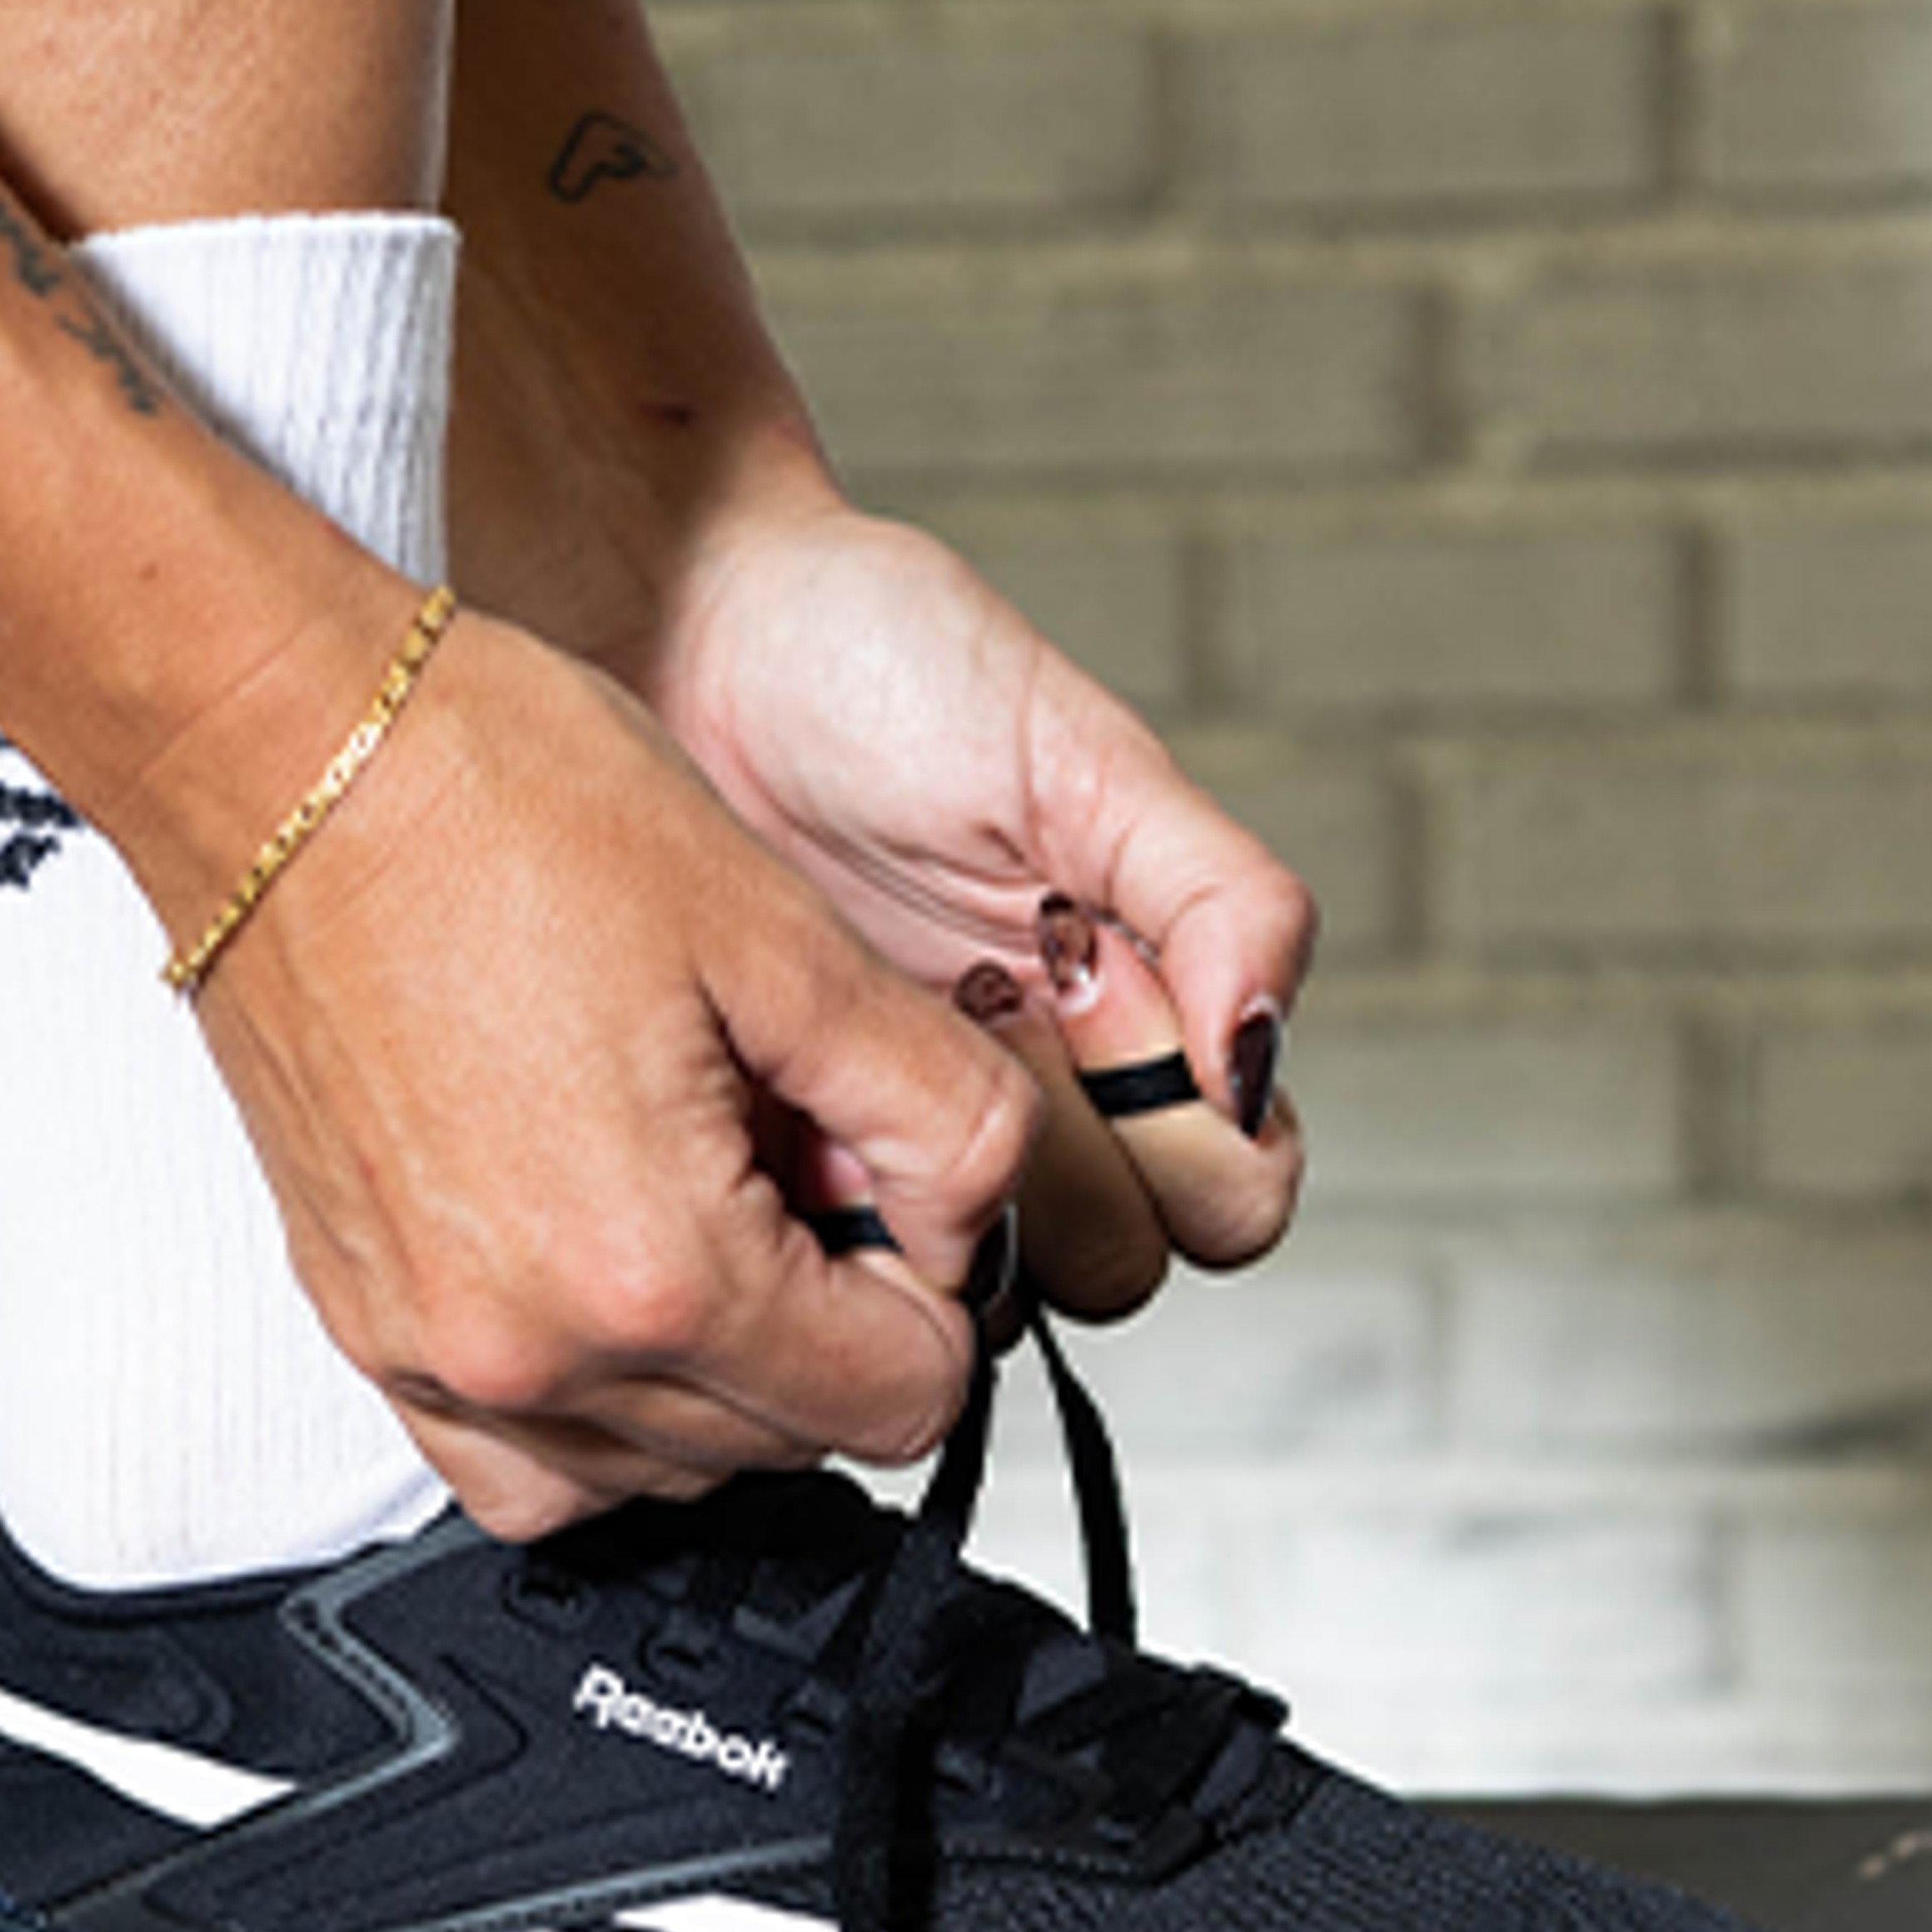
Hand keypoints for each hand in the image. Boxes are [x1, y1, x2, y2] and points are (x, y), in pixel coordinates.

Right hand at [171, 608, 1036, 1536]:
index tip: (891, 1184)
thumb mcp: (786, 932)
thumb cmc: (493, 802)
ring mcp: (432, 1356)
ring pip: (667, 1469)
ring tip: (696, 1193)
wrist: (281, 752)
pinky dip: (599, 1409)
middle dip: (830, 1315)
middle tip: (787, 1151)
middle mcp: (531, 1348)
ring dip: (723, 1368)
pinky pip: (525, 1468)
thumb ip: (938, 1109)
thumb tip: (970, 1221)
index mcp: (655, 1267)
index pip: (900, 1404)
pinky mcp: (366, 1329)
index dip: (933, 1292)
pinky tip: (610, 1281)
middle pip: (789, 1443)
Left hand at [646, 492, 1312, 1317]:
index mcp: (1138, 1030)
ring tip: (867, 1045)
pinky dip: (824, 1204)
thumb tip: (1257, 1058)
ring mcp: (904, 1143)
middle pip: (1123, 1263)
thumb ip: (1222, 899)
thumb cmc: (876, 667)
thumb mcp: (1087, 757)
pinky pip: (837, 1264)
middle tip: (977, 1004)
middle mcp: (1035, 1106)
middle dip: (1068, 1165)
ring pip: (988, 1291)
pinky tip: (784, 1082)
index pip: (1233, 1194)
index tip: (1091, 974)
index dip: (1185, 1127)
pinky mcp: (786, 1161)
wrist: (674, 640)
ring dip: (944, 1201)